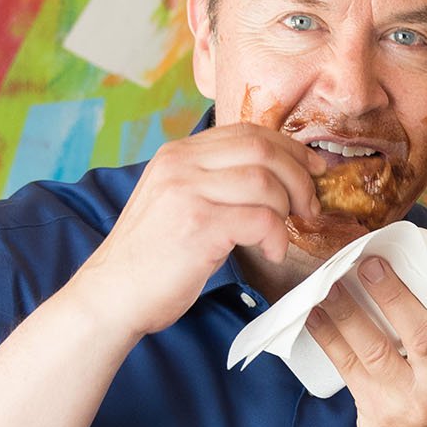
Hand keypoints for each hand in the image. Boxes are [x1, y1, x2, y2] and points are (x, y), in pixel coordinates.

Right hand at [67, 108, 323, 340]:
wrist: (113, 294)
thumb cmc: (152, 255)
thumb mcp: (176, 200)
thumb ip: (213, 181)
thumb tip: (274, 176)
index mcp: (178, 153)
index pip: (247, 133)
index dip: (289, 149)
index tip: (312, 169)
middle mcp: (180, 164)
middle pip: (263, 149)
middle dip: (299, 176)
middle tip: (310, 205)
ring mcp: (188, 192)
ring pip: (266, 182)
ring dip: (288, 209)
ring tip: (282, 232)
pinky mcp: (199, 225)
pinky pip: (262, 219)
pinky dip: (277, 237)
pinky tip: (271, 252)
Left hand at [304, 258, 426, 426]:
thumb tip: (408, 290)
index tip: (408, 261)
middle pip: (418, 333)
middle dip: (391, 295)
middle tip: (366, 263)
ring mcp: (407, 403)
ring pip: (373, 350)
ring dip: (346, 313)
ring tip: (328, 285)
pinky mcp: (376, 416)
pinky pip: (348, 371)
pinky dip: (329, 340)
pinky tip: (314, 318)